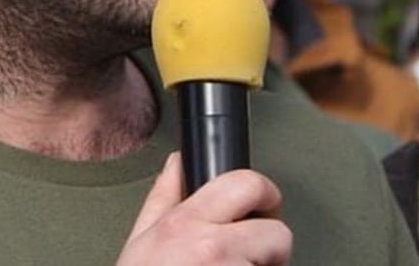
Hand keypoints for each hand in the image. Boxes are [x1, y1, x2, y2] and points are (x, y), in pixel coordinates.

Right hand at [117, 153, 291, 264]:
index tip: (263, 206)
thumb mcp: (140, 243)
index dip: (264, 193)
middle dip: (270, 246)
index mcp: (185, 223)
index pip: (245, 183)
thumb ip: (164, 198)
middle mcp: (212, 248)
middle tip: (251, 259)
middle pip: (278, 233)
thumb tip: (178, 163)